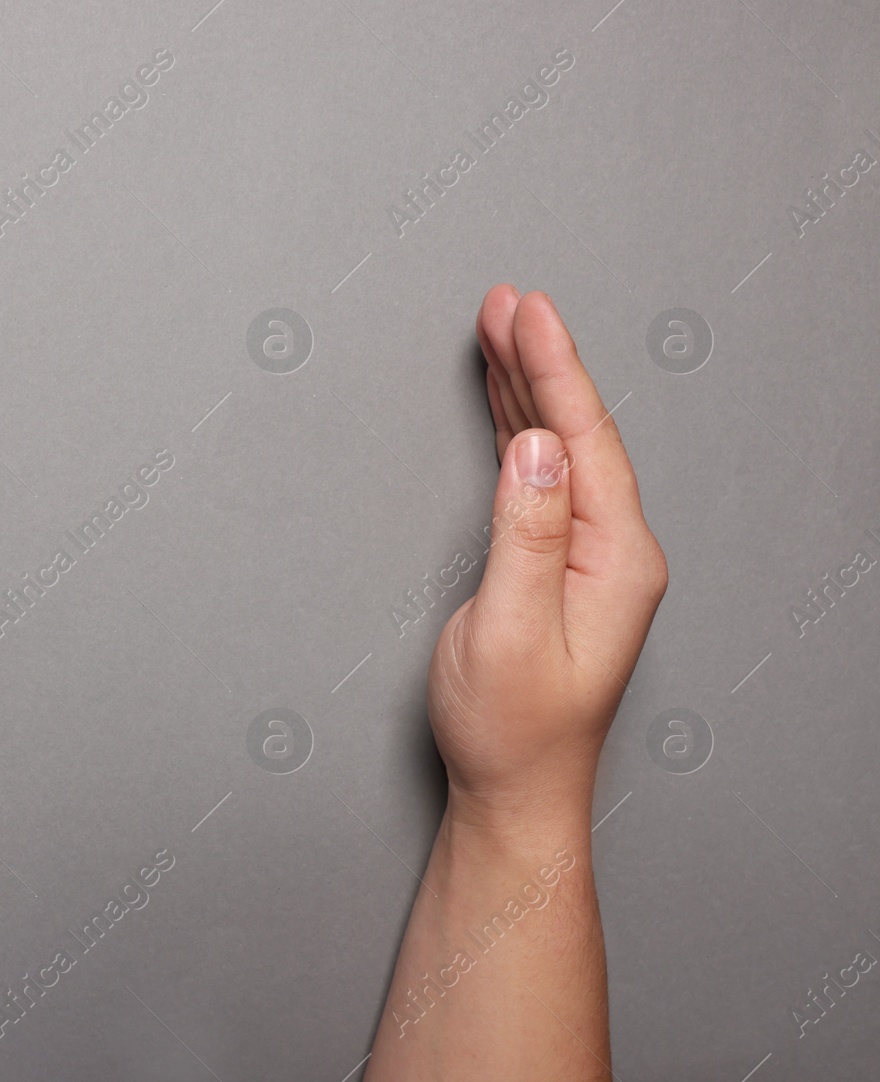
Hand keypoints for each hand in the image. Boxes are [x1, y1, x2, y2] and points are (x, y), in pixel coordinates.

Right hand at [428, 286, 667, 830]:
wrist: (514, 788)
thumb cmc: (511, 727)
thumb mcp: (508, 632)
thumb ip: (524, 536)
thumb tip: (533, 449)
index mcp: (617, 560)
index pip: (584, 442)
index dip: (554, 371)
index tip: (527, 312)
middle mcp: (613, 551)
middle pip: (576, 433)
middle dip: (539, 361)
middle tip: (505, 302)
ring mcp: (588, 557)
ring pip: (557, 448)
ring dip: (526, 387)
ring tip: (498, 329)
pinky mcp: (557, 564)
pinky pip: (539, 477)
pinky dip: (517, 428)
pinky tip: (503, 401)